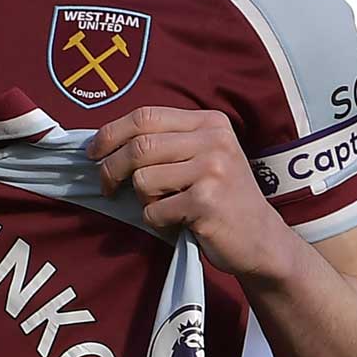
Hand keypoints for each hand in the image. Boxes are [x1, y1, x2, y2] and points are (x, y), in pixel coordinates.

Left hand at [87, 106, 291, 279]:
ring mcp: (212, 170)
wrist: (262, 241)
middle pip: (139, 147)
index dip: (111, 133)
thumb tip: (104, 143)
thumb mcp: (203, 157)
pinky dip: (156, 221)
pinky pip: (154, 210)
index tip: (93, 152)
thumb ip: (165, 143)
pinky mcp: (207, 202)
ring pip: (142, 179)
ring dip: (143, 200)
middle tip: (106, 187)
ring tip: (165, 206)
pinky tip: (178, 223)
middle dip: (111, 169)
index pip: (145, 116)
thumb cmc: (222, 199)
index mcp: (209, 123)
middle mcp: (214, 140)